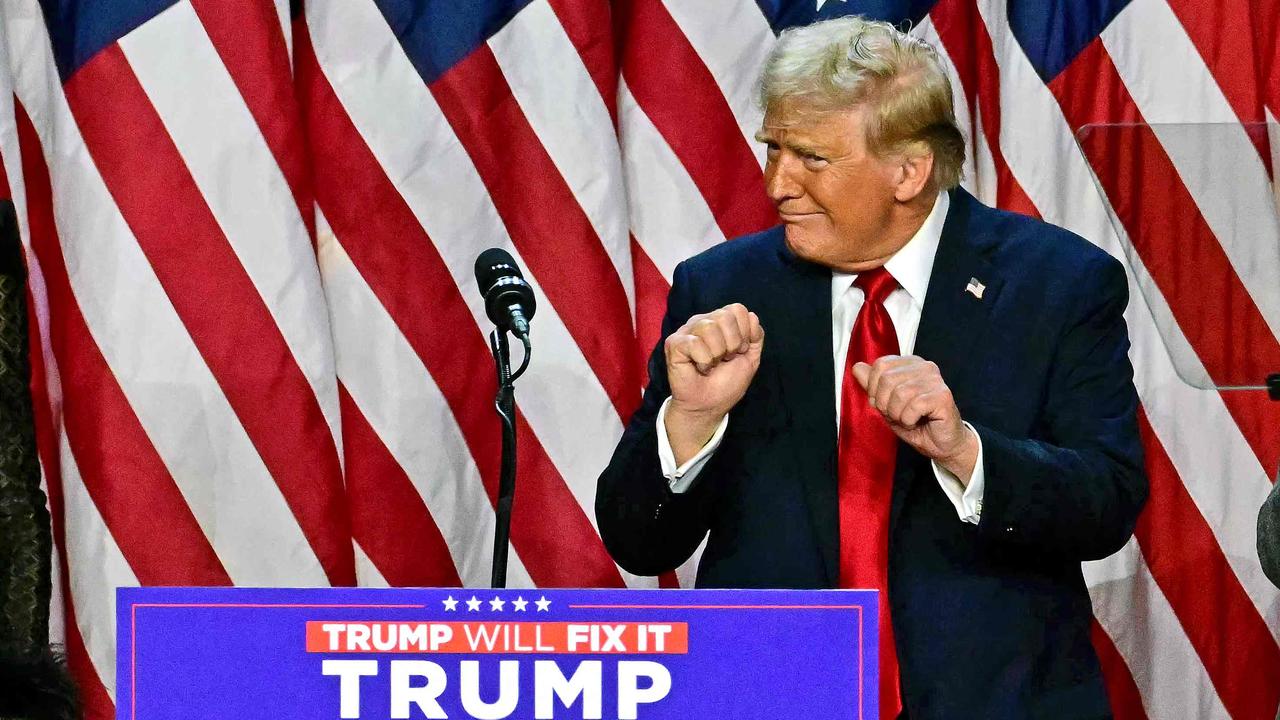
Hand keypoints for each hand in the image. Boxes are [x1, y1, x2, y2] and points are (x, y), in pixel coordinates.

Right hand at [664, 303, 763, 463]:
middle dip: (732, 344)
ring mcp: (686, 331)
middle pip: (725, 316)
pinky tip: (700, 368)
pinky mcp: (674, 344)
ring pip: (709, 328)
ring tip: (711, 365)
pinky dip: (704, 361)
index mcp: (719, 321)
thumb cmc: (726, 383)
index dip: (744, 333)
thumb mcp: (750, 358)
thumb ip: (756, 336)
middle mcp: (702, 321)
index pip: (737, 309)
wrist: (709, 406)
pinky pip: (695, 343)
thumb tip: (752, 316)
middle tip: (724, 360)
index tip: (738, 352)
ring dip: (717, 354)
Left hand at [852, 355, 978, 483]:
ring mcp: (935, 380)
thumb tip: (856, 367)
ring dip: (897, 414)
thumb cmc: (914, 422)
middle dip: (885, 404)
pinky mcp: (943, 396)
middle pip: (887, 379)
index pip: (880, 365)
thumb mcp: (885, 404)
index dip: (874, 389)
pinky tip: (917, 421)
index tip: (884, 404)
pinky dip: (909, 420)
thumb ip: (871, 385)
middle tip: (897, 414)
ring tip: (908, 419)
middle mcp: (924, 366)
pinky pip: (913, 406)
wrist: (940, 444)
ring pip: (899, 394)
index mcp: (910, 364)